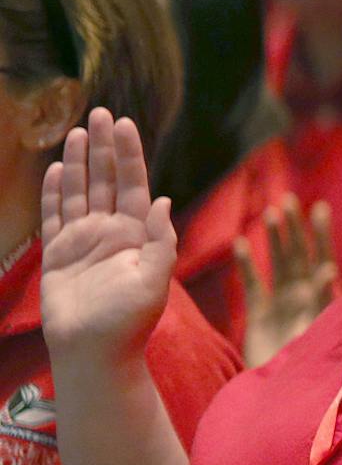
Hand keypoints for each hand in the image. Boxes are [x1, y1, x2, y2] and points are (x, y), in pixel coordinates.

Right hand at [40, 110, 174, 363]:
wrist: (94, 351)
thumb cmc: (130, 321)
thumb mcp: (156, 280)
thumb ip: (161, 240)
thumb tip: (164, 200)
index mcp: (137, 234)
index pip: (133, 184)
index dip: (129, 154)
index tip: (127, 124)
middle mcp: (110, 231)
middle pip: (105, 179)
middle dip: (103, 147)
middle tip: (101, 113)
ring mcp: (83, 240)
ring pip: (79, 192)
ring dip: (78, 163)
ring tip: (78, 132)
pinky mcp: (58, 254)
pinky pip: (54, 216)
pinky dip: (54, 192)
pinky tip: (54, 169)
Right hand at [236, 195, 337, 366]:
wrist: (285, 397)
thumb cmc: (313, 368)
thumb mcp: (320, 332)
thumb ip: (322, 300)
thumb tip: (328, 268)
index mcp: (323, 301)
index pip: (323, 260)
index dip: (321, 236)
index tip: (321, 208)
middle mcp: (304, 299)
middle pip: (298, 257)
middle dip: (294, 229)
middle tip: (289, 200)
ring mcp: (281, 306)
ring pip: (277, 266)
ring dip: (274, 239)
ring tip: (272, 212)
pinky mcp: (259, 317)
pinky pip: (253, 286)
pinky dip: (245, 265)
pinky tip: (240, 242)